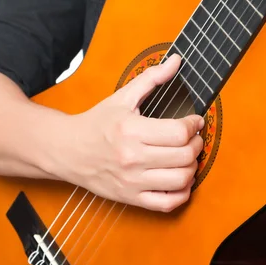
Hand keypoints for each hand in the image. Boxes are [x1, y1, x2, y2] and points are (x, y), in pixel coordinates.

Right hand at [60, 54, 204, 212]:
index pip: (179, 132)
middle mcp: (132, 157)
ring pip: (181, 179)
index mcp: (131, 130)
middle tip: (193, 137)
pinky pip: (167, 203)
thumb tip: (176, 61)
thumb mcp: (122, 97)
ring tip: (188, 157)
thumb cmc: (96, 123)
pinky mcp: (130, 197)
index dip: (194, 125)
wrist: (68, 150)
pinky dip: (182, 193)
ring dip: (193, 167)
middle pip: (184, 156)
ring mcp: (132, 180)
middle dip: (197, 144)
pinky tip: (180, 180)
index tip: (194, 121)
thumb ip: (151, 78)